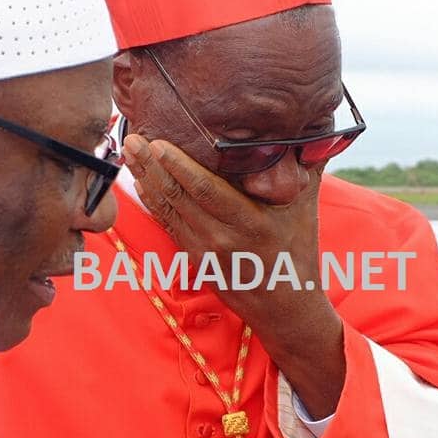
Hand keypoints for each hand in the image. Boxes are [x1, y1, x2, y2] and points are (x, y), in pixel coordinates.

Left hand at [122, 134, 344, 418]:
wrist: (286, 308)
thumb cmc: (297, 252)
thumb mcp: (305, 208)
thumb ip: (303, 168)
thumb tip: (308, 129)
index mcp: (250, 223)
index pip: (206, 191)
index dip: (179, 167)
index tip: (158, 144)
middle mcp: (222, 238)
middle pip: (178, 198)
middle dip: (151, 167)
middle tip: (131, 139)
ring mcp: (205, 251)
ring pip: (168, 211)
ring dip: (146, 181)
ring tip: (129, 154)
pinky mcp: (196, 259)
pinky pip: (169, 225)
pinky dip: (153, 203)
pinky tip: (141, 184)